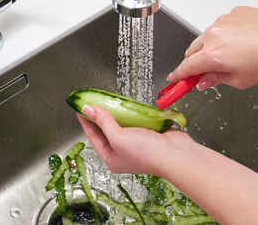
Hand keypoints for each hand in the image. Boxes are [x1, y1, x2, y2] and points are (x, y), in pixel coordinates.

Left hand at [77, 105, 191, 175]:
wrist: (177, 155)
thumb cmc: (148, 153)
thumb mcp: (118, 137)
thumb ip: (103, 122)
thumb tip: (89, 110)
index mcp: (111, 158)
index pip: (93, 136)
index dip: (85, 121)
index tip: (80, 107)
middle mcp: (122, 152)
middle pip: (105, 130)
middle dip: (99, 116)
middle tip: (92, 101)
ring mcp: (135, 143)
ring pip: (120, 124)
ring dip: (114, 113)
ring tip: (106, 101)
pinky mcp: (147, 134)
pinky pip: (134, 121)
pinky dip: (129, 113)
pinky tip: (125, 105)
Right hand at [167, 6, 257, 89]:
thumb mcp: (240, 80)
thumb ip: (216, 80)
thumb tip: (203, 82)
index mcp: (212, 55)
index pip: (186, 68)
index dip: (177, 76)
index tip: (173, 80)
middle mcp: (212, 36)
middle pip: (190, 52)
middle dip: (193, 63)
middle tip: (203, 72)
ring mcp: (220, 23)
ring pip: (204, 39)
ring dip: (208, 49)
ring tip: (230, 56)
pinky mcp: (230, 14)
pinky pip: (219, 28)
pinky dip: (223, 37)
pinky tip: (239, 43)